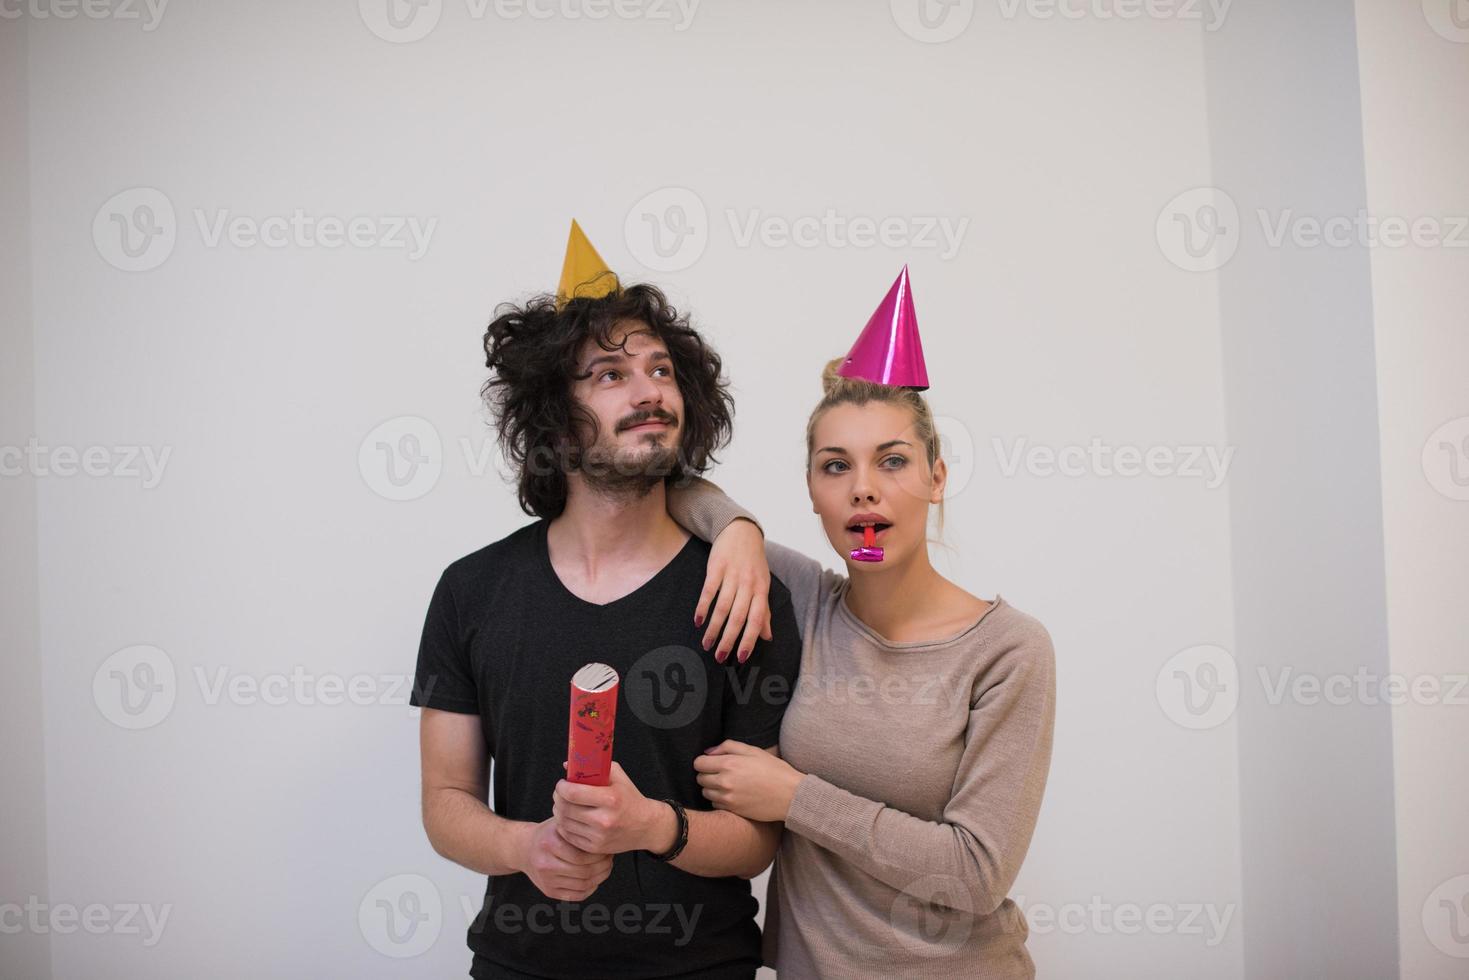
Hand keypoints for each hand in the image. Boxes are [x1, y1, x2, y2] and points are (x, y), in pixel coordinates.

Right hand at [517, 816, 613, 901]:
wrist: (524, 849)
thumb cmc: (549, 833)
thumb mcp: (561, 823)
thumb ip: (579, 828)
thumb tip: (607, 834)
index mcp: (549, 843)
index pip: (582, 856)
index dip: (599, 854)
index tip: (607, 847)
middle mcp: (545, 864)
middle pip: (584, 872)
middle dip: (603, 866)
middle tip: (610, 858)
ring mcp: (546, 881)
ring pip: (583, 885)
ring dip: (600, 877)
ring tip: (606, 866)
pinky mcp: (549, 891)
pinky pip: (577, 895)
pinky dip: (591, 888)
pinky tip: (595, 878)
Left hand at [553, 762, 671, 855]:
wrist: (645, 826)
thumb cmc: (630, 798)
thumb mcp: (617, 777)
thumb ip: (594, 767)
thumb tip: (568, 765)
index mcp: (610, 799)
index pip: (573, 793)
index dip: (561, 787)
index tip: (562, 783)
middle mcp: (604, 819)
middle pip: (566, 808)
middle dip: (557, 798)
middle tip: (560, 793)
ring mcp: (599, 836)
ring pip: (564, 823)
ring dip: (559, 811)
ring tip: (563, 805)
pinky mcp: (595, 848)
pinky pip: (569, 836)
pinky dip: (564, 826)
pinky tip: (569, 818)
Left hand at [694, 741, 802, 822]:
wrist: (790, 795)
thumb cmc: (774, 770)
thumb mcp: (754, 751)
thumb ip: (728, 747)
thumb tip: (709, 752)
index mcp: (729, 764)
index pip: (699, 763)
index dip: (704, 761)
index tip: (712, 762)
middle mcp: (725, 782)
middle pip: (700, 778)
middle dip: (707, 774)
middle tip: (721, 772)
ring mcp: (728, 798)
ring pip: (705, 792)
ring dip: (712, 787)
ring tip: (727, 784)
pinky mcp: (732, 810)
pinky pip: (715, 804)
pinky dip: (719, 799)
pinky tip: (732, 795)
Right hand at [695, 517, 772, 663]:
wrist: (741, 532)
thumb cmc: (753, 562)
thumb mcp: (763, 584)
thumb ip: (764, 611)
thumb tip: (767, 636)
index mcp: (762, 589)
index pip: (757, 619)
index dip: (750, 639)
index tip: (741, 657)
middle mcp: (748, 583)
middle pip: (738, 616)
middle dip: (729, 639)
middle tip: (720, 657)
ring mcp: (732, 575)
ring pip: (723, 607)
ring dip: (714, 628)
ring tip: (707, 644)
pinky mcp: (716, 567)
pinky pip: (709, 591)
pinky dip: (703, 607)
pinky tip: (698, 621)